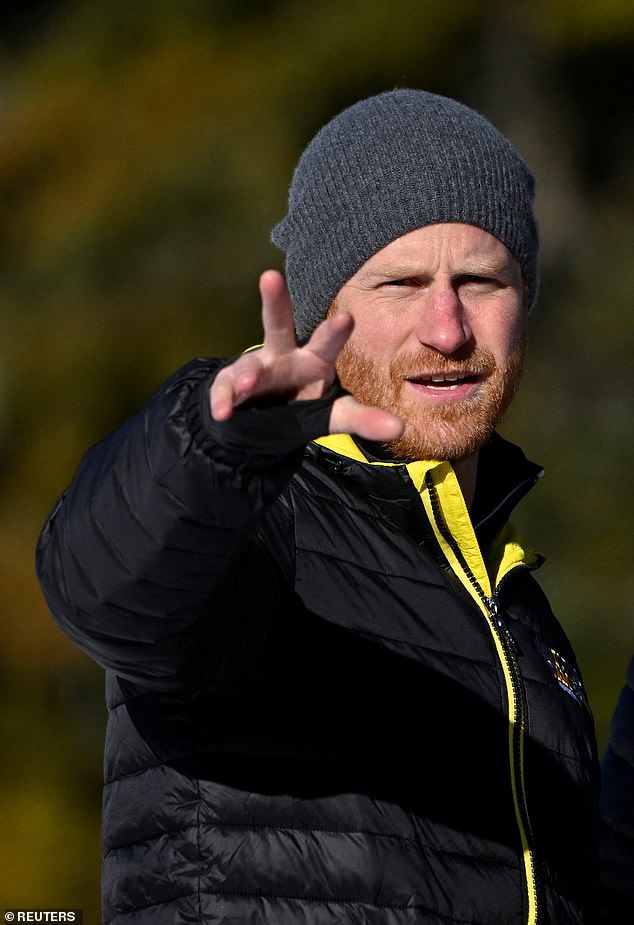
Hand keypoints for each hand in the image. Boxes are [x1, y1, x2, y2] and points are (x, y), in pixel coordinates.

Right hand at [209, 270, 403, 441]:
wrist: (264, 418)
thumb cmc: (304, 403)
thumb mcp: (335, 415)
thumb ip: (363, 420)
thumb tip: (400, 430)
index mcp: (315, 358)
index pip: (327, 342)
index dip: (335, 331)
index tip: (346, 317)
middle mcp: (284, 356)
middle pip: (278, 325)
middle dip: (274, 301)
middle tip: (270, 277)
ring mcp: (256, 369)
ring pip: (249, 365)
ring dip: (247, 374)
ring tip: (248, 384)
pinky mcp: (232, 386)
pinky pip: (226, 391)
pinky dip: (223, 400)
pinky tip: (222, 412)